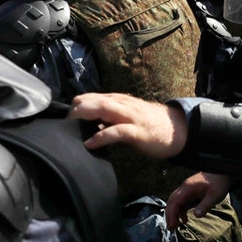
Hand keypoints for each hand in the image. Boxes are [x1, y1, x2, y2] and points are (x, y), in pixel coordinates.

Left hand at [68, 92, 187, 158]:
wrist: (178, 130)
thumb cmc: (150, 125)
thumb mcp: (127, 118)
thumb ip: (109, 119)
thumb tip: (90, 127)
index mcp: (119, 101)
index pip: (91, 97)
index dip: (76, 106)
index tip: (65, 119)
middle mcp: (123, 105)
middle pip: (94, 100)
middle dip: (76, 110)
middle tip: (63, 123)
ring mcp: (131, 117)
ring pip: (103, 109)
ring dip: (85, 115)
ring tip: (70, 126)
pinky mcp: (138, 131)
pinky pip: (117, 131)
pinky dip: (101, 136)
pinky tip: (90, 144)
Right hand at [166, 172, 231, 229]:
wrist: (221, 171)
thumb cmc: (219, 182)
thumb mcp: (214, 196)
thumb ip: (205, 206)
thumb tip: (196, 216)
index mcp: (188, 188)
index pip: (175, 201)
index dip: (172, 214)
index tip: (172, 225)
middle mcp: (185, 188)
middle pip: (172, 201)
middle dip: (170, 215)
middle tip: (171, 228)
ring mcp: (187, 189)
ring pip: (176, 202)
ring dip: (174, 213)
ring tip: (175, 226)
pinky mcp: (190, 191)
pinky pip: (182, 201)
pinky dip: (181, 210)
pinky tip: (184, 219)